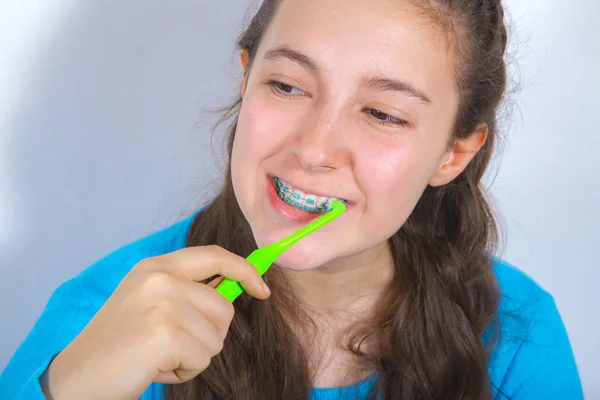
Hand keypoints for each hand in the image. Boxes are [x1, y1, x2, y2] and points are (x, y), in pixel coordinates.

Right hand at [42, 245, 269, 399]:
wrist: (77, 377)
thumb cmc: (119, 345)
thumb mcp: (151, 303)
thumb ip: (188, 291)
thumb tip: (236, 289)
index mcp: (156, 266)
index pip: (215, 255)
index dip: (245, 270)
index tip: (262, 288)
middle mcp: (160, 277)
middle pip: (224, 307)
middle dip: (209, 334)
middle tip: (171, 345)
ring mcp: (163, 303)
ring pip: (218, 336)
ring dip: (195, 355)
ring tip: (160, 356)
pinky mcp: (166, 333)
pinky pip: (204, 358)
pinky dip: (186, 371)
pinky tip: (156, 367)